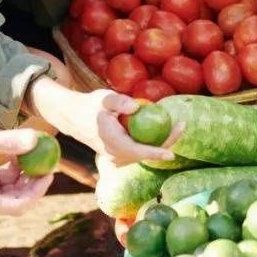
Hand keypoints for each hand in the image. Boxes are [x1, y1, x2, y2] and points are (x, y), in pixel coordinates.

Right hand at [0, 125, 52, 214]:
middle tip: (48, 162)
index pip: (17, 205)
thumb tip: (36, 138)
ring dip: (24, 173)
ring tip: (33, 153)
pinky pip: (3, 178)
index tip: (50, 173)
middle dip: (34, 181)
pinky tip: (18, 151)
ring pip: (12, 187)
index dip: (37, 191)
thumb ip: (7, 142)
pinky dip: (13, 166)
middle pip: (17, 198)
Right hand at [31, 84, 182, 166]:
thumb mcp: (103, 98)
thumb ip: (119, 101)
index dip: (155, 153)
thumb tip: (137, 106)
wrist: (74, 118)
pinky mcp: (118, 156)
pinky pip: (138, 152)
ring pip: (143, 154)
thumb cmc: (91, 105)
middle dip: (167, 144)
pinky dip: (152, 143)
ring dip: (161, 143)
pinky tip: (165, 129)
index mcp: (111, 141)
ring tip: (178, 126)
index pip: (137, 152)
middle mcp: (114, 155)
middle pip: (145, 154)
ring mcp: (116, 158)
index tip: (171, 154)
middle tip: (183, 125)